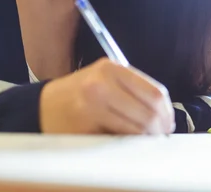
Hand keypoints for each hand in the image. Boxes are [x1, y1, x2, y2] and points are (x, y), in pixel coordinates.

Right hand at [39, 58, 174, 134]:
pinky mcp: (86, 124)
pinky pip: (119, 137)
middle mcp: (102, 82)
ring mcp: (93, 103)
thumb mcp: (103, 80)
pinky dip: (129, 142)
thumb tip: (163, 114)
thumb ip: (131, 89)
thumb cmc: (78, 95)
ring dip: (146, 137)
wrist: (42, 106)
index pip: (154, 91)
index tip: (168, 122)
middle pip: (148, 111)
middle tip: (160, 136)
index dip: (166, 111)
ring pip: (137, 127)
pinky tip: (128, 142)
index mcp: (111, 68)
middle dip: (159, 128)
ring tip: (146, 140)